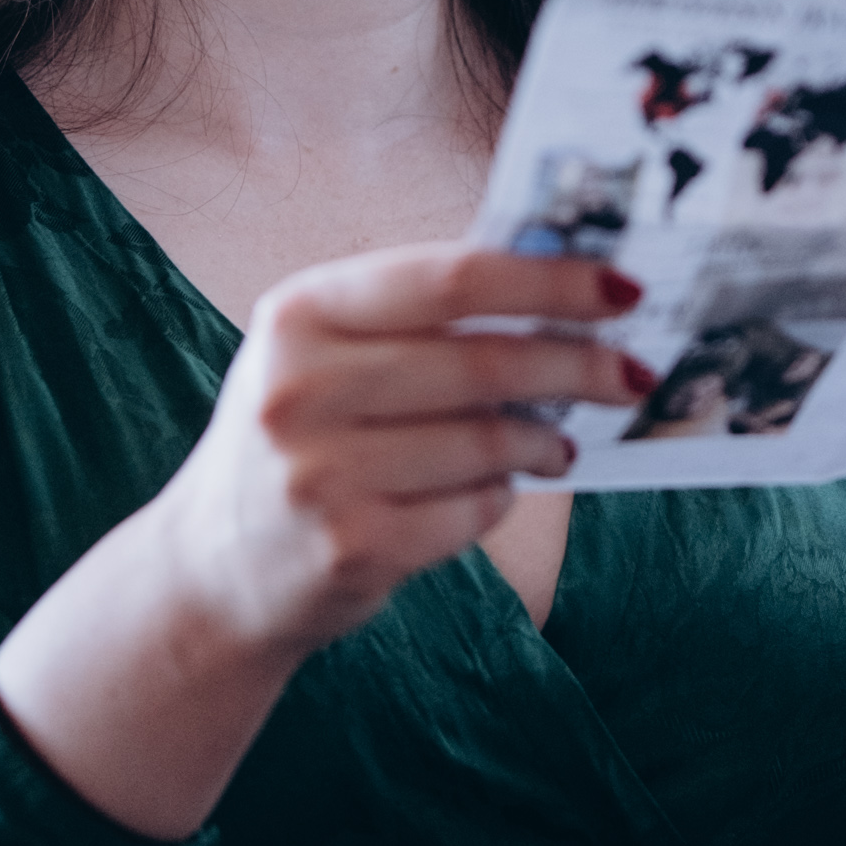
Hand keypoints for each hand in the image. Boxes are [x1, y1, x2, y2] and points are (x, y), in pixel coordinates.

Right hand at [150, 244, 655, 661]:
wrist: (213, 567)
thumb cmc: (299, 437)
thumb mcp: (323, 355)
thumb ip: (416, 319)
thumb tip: (564, 293)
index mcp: (299, 313)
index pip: (448, 278)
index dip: (547, 279)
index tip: (622, 287)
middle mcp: (299, 388)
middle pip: (481, 362)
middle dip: (577, 364)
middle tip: (632, 372)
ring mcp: (320, 474)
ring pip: (486, 442)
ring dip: (545, 439)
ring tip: (559, 442)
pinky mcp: (350, 548)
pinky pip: (472, 510)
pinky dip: (502, 496)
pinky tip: (499, 488)